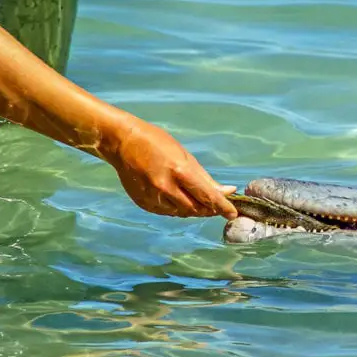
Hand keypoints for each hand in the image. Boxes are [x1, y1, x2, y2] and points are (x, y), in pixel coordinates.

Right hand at [107, 118, 238, 219]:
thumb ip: (205, 178)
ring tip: (198, 199)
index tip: (233, 214)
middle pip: (196, 209)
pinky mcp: (144, 203)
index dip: (222, 207)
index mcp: (179, 171)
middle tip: (217, 206)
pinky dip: (177, 208)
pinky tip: (178, 198)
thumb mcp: (185, 156)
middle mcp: (165, 187)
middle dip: (209, 209)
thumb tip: (227, 191)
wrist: (123, 143)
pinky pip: (168, 212)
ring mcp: (153, 197)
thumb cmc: (157, 143)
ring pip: (182, 213)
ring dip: (194, 209)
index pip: (207, 196)